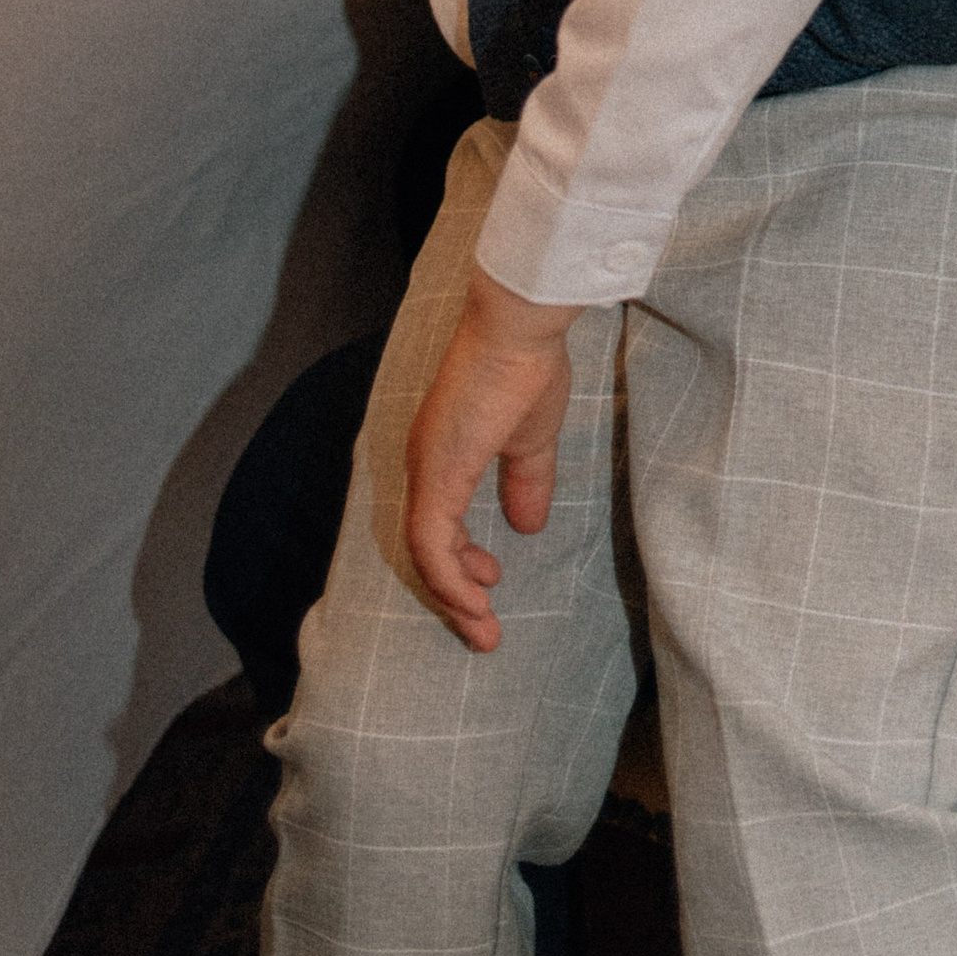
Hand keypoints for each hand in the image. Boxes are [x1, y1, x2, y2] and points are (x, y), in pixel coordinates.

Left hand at [402, 267, 582, 649]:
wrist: (521, 328)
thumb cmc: (527, 368)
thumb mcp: (532, 439)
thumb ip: (526, 481)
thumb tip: (528, 526)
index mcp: (444, 453)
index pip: (438, 525)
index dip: (461, 562)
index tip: (491, 584)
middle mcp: (425, 463)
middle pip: (425, 546)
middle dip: (455, 593)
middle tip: (484, 627)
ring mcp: (427, 467)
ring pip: (424, 552)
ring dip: (452, 595)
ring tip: (482, 625)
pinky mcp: (436, 472)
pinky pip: (430, 543)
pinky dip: (449, 579)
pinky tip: (475, 599)